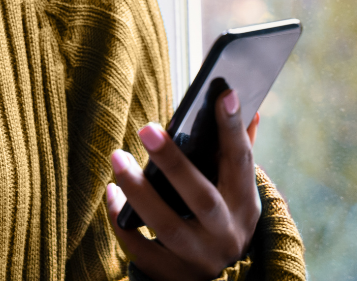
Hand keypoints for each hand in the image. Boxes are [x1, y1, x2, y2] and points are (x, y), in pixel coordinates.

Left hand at [105, 90, 262, 280]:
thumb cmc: (223, 218)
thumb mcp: (237, 191)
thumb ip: (239, 152)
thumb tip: (246, 106)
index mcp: (245, 205)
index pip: (242, 162)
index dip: (234, 129)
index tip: (224, 94)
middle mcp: (226, 234)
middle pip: (201, 199)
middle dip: (174, 163)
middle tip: (146, 128)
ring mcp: (199, 258)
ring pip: (167, 226)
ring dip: (139, 191)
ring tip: (117, 157)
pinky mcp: (171, 275)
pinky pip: (142, 249)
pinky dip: (122, 222)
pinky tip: (110, 192)